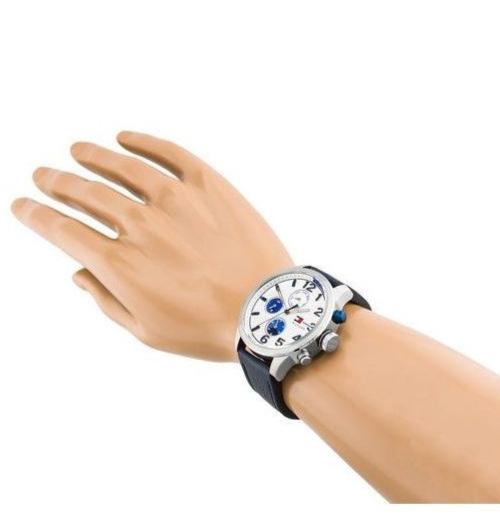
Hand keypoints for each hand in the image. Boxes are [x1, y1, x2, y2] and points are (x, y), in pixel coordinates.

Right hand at [11, 132, 292, 360]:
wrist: (266, 310)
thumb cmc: (208, 329)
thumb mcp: (148, 331)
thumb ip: (107, 300)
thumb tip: (79, 273)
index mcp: (121, 264)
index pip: (64, 231)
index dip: (37, 216)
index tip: (22, 205)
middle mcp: (141, 225)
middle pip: (86, 194)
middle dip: (57, 183)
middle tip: (43, 175)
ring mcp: (176, 200)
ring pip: (121, 166)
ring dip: (92, 156)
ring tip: (77, 150)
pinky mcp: (209, 185)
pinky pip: (169, 153)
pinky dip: (143, 142)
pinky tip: (125, 138)